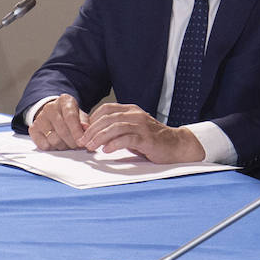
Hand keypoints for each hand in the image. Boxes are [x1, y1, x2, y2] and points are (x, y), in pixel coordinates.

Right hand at [31, 94, 88, 149]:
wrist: (53, 115)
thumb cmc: (70, 116)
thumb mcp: (81, 116)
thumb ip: (85, 122)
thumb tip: (86, 128)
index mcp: (64, 100)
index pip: (70, 117)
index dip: (76, 131)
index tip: (82, 142)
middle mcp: (50, 107)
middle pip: (62, 131)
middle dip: (72, 142)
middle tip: (77, 146)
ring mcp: (39, 118)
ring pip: (54, 140)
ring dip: (64, 146)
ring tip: (68, 143)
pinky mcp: (33, 129)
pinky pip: (44, 145)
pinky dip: (53, 148)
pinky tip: (57, 144)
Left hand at [80, 102, 204, 162]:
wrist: (177, 145)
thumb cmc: (152, 140)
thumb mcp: (132, 131)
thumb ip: (115, 130)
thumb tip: (92, 133)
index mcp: (131, 110)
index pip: (106, 109)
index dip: (92, 119)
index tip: (84, 132)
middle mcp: (136, 115)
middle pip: (108, 118)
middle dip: (92, 130)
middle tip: (83, 142)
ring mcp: (142, 126)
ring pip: (115, 127)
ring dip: (100, 137)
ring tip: (91, 147)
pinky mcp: (147, 139)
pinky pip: (127, 139)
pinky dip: (114, 144)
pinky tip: (106, 150)